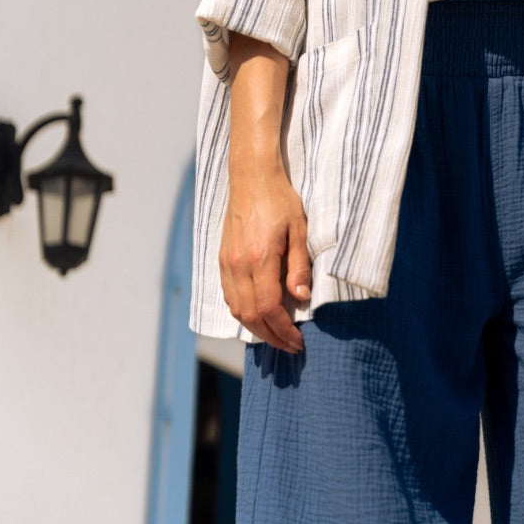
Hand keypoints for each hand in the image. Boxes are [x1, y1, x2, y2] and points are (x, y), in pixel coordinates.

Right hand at [219, 166, 311, 352]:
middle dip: (271, 337)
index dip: (283, 330)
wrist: (252, 177)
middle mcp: (238, 264)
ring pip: (236, 309)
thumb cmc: (280, 200)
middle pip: (250, 315)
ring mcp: (227, 262)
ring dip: (255, 328)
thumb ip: (299, 265)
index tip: (298, 341)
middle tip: (290, 346)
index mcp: (260, 258)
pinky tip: (257, 315)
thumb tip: (300, 297)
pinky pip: (229, 296)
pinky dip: (242, 312)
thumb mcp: (299, 230)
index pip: (269, 308)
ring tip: (276, 336)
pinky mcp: (222, 259)